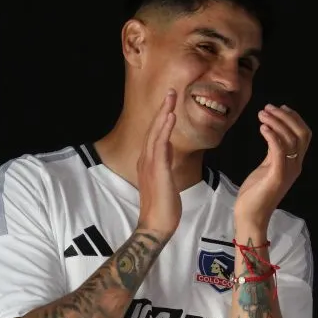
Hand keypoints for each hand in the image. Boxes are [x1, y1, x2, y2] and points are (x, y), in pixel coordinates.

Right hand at [136, 89, 180, 239]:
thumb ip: (164, 167)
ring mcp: (150, 164)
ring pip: (156, 132)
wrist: (156, 226)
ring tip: (171, 97)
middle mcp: (146, 160)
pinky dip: (165, 129)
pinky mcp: (158, 170)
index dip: (162, 118)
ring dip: (164, 113)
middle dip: (163, 109)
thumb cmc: (163, 209)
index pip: (155, 135)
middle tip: (171, 92)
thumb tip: (167, 154)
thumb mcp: (165, 182)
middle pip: (154, 129)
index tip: (169, 104)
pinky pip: (161, 144)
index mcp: (148, 163)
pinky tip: (170, 116)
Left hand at [233, 104, 310, 228]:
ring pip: (291, 139)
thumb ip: (273, 151)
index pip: (304, 135)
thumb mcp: (267, 167)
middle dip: (286, 117)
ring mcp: (288, 172)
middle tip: (268, 108)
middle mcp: (295, 166)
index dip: (295, 118)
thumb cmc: (256, 193)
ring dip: (276, 122)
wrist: (251, 216)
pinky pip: (279, 151)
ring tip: (262, 114)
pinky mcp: (277, 176)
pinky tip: (262, 128)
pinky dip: (272, 136)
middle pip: (301, 134)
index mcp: (295, 163)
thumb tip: (272, 132)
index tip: (280, 108)